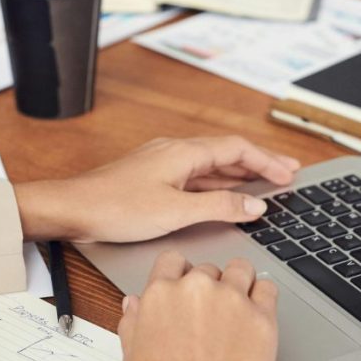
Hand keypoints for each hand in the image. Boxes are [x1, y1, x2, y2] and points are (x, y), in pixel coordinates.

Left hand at [13, 135, 299, 242]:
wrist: (72, 209)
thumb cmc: (116, 208)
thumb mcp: (175, 212)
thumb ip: (219, 208)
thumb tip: (254, 205)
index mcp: (184, 152)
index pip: (237, 148)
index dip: (266, 160)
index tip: (288, 173)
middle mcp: (175, 151)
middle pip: (227, 152)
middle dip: (258, 163)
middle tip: (286, 174)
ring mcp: (163, 163)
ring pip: (211, 164)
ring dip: (238, 173)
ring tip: (263, 184)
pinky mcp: (153, 177)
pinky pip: (195, 175)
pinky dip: (216, 183)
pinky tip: (223, 196)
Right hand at [119, 251, 277, 360]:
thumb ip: (133, 323)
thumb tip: (134, 303)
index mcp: (161, 294)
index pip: (171, 261)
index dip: (178, 275)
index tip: (184, 290)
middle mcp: (196, 288)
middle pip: (206, 269)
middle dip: (207, 288)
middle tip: (209, 317)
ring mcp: (231, 299)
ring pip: (239, 269)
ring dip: (237, 283)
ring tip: (236, 308)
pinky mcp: (262, 316)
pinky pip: (267, 288)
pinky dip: (263, 296)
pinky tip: (256, 313)